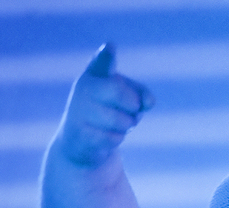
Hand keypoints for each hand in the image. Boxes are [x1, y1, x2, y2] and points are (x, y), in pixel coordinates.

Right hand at [56, 43, 154, 166]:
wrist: (80, 138)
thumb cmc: (109, 110)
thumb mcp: (129, 98)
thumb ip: (142, 95)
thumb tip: (149, 102)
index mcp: (95, 73)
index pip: (102, 61)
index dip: (106, 55)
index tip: (110, 47)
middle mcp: (84, 87)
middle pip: (117, 91)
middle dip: (133, 104)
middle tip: (133, 109)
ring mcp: (79, 110)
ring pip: (120, 119)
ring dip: (128, 124)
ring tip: (122, 123)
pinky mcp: (80, 132)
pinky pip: (113, 137)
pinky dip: (118, 138)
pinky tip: (108, 135)